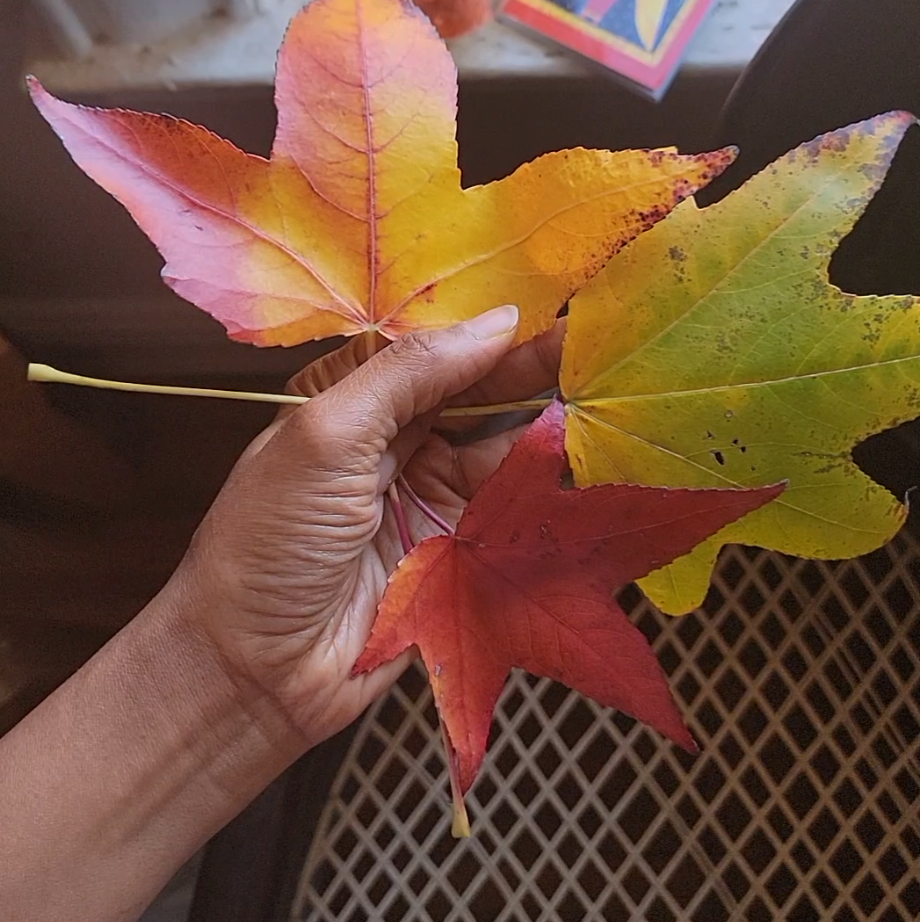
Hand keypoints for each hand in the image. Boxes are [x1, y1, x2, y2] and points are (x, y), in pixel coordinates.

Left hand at [174, 306, 562, 749]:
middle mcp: (393, 440)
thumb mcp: (327, 435)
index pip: (433, 349)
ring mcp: (428, 496)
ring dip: (550, 425)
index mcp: (352, 399)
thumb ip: (410, 373)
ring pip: (503, 449)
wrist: (254, 671)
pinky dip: (550, 488)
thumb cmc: (269, 540)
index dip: (489, 328)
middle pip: (477, 394)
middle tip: (598, 343)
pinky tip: (589, 461)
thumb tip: (497, 321)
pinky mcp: (459, 553)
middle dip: (534, 370)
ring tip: (608, 393)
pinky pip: (513, 511)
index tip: (553, 304)